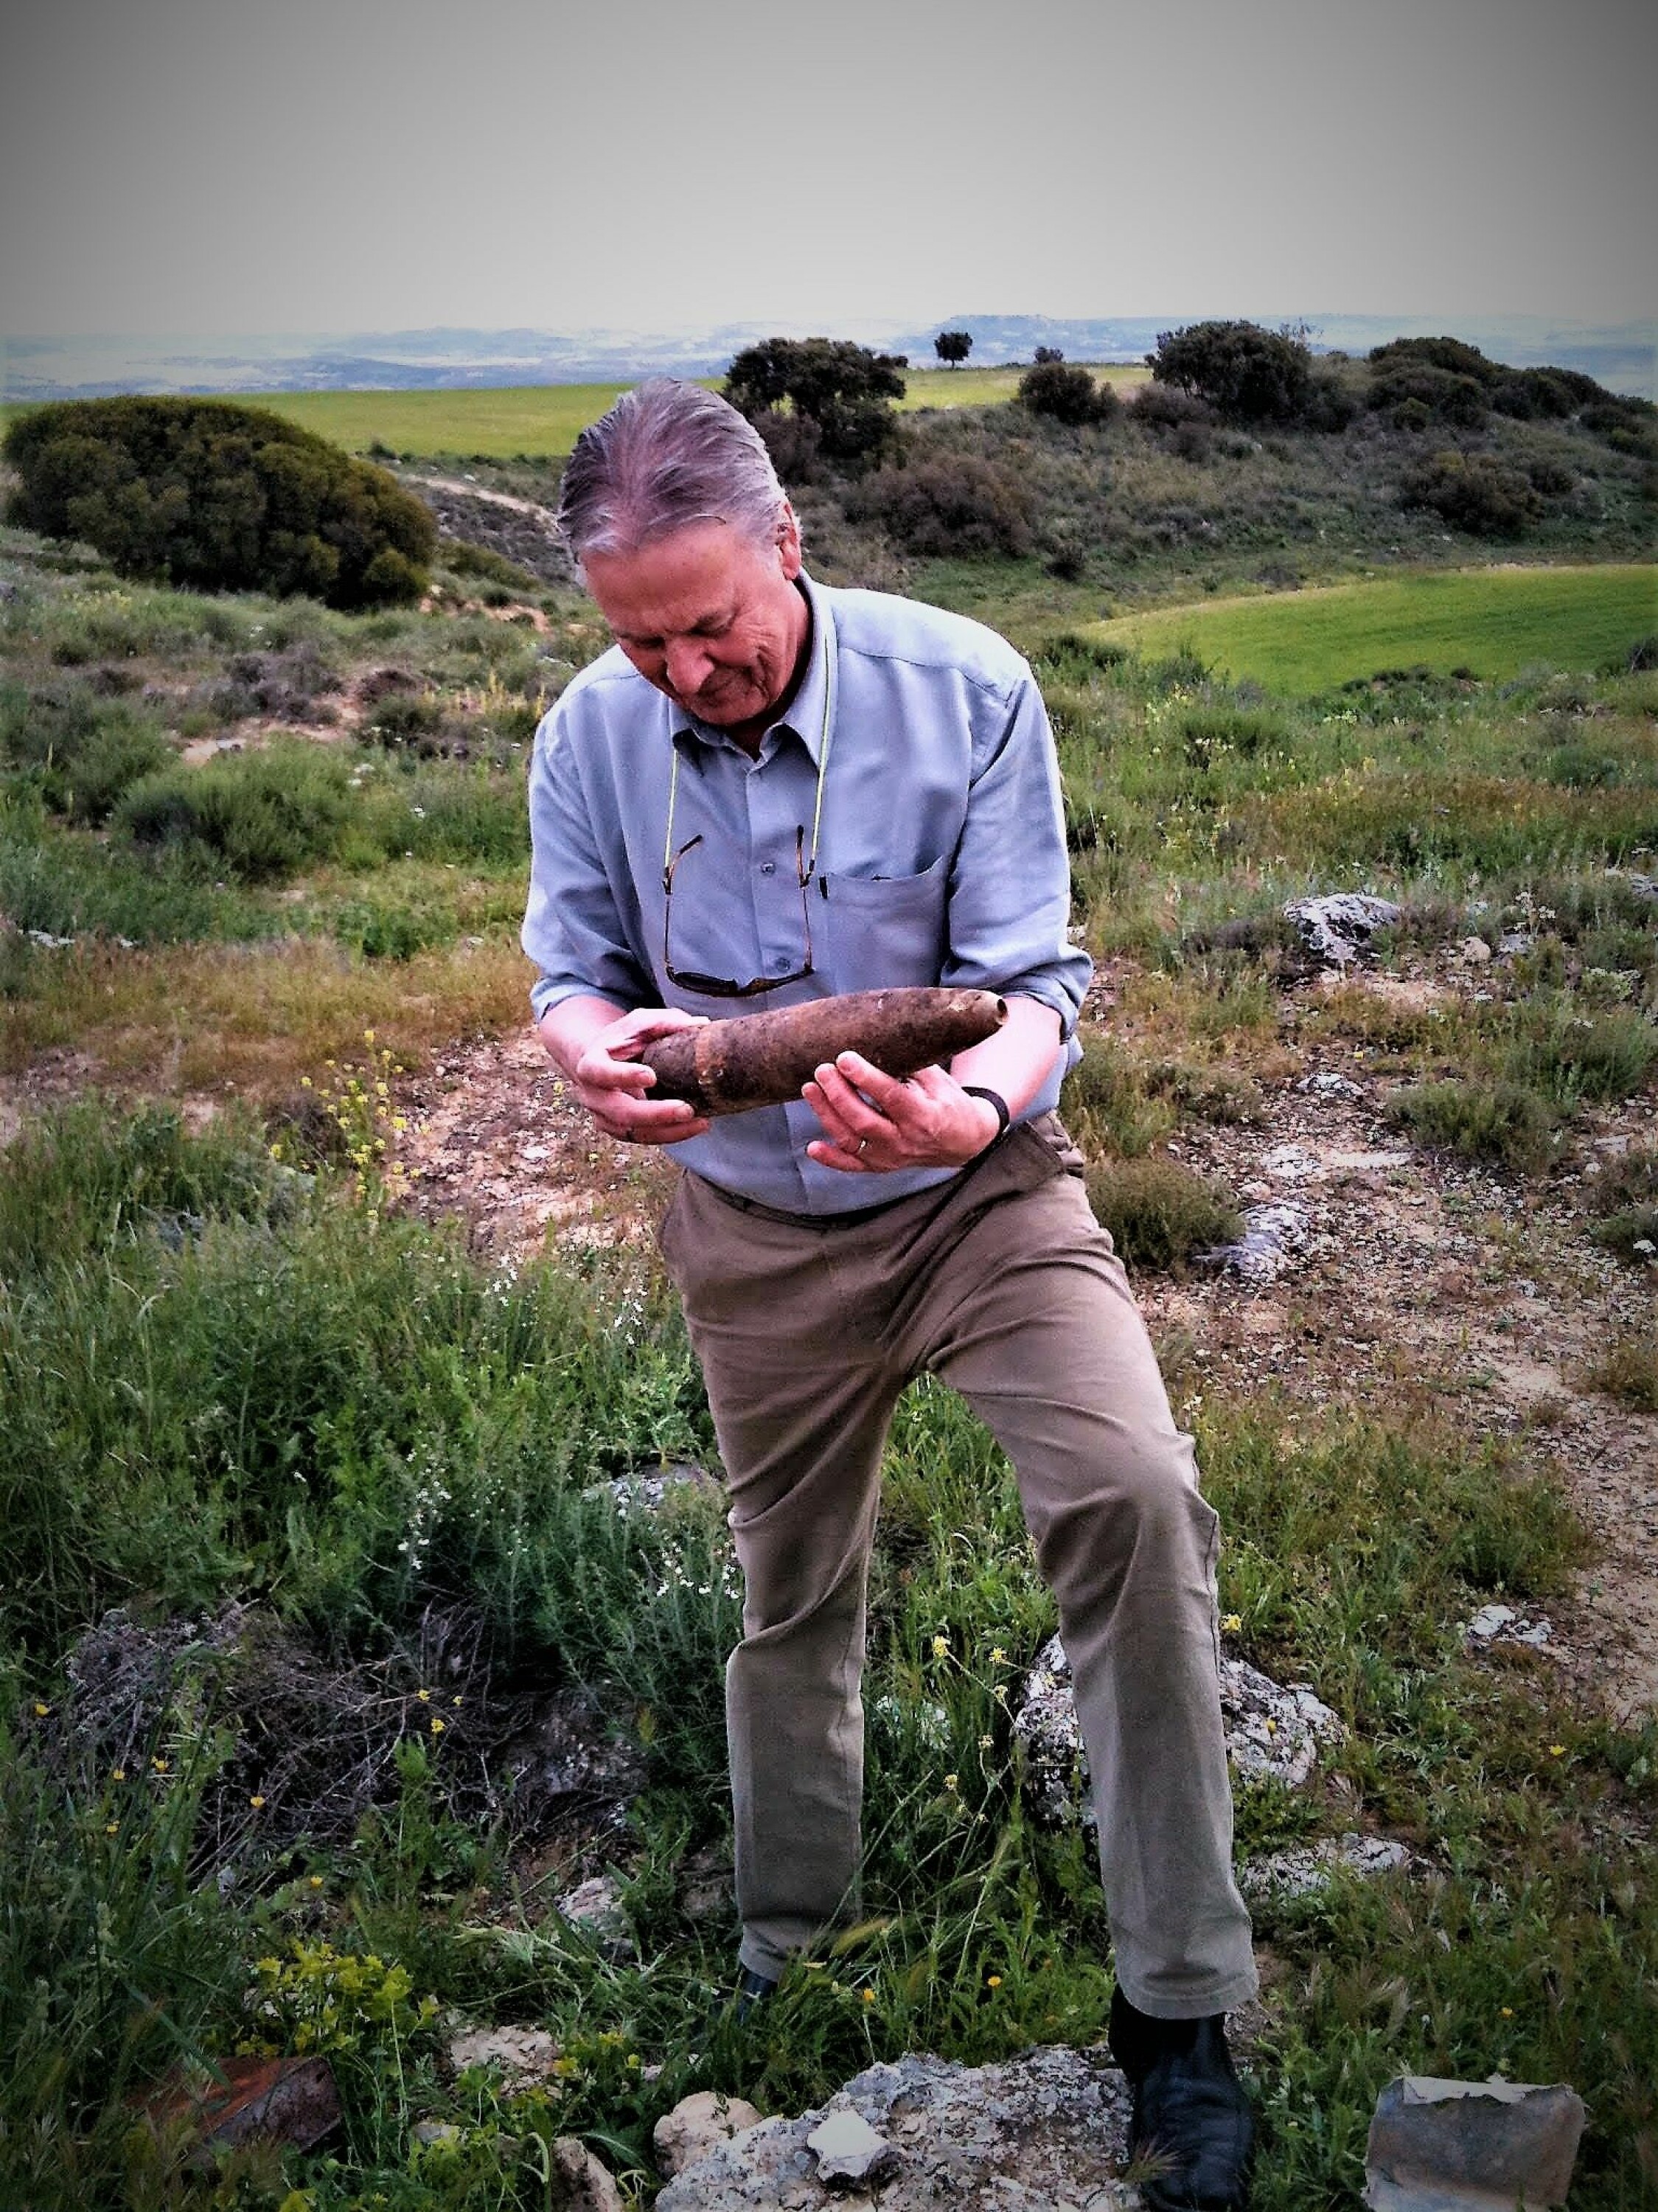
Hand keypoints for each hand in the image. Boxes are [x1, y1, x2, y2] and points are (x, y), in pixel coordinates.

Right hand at [570, 1007, 711, 1145]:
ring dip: (669, 1131)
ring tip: (700, 1123)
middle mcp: (593, 1095)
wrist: (600, 1060)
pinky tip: (693, 1127)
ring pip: (634, 1132)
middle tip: (686, 1109)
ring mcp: (604, 1117)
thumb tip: (701, 1025)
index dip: (623, 1076)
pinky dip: (670, 1135)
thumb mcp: (638, 1023)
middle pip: (621, 1112)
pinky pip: (644, 1138)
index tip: (651, 1076)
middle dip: (655, 1114)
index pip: (600, 1073)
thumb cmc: (621, 1040)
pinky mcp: (620, 1130)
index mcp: (590, 1064)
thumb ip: (665, 1022)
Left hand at [803, 1052, 1001, 1174]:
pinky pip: (851, 1165)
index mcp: (923, 1115)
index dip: (865, 1077)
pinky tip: (812, 1147)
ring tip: (810, 1088)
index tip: (844, 1057)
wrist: (963, 1141)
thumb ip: (909, 1065)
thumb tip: (876, 1039)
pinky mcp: (879, 1166)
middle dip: (839, 1094)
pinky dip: (831, 1158)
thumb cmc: (947, 1102)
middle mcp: (905, 1141)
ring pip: (851, 1140)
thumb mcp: (937, 1080)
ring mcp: (890, 1157)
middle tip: (823, 1069)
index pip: (890, 1097)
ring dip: (827, 1115)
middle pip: (864, 1120)